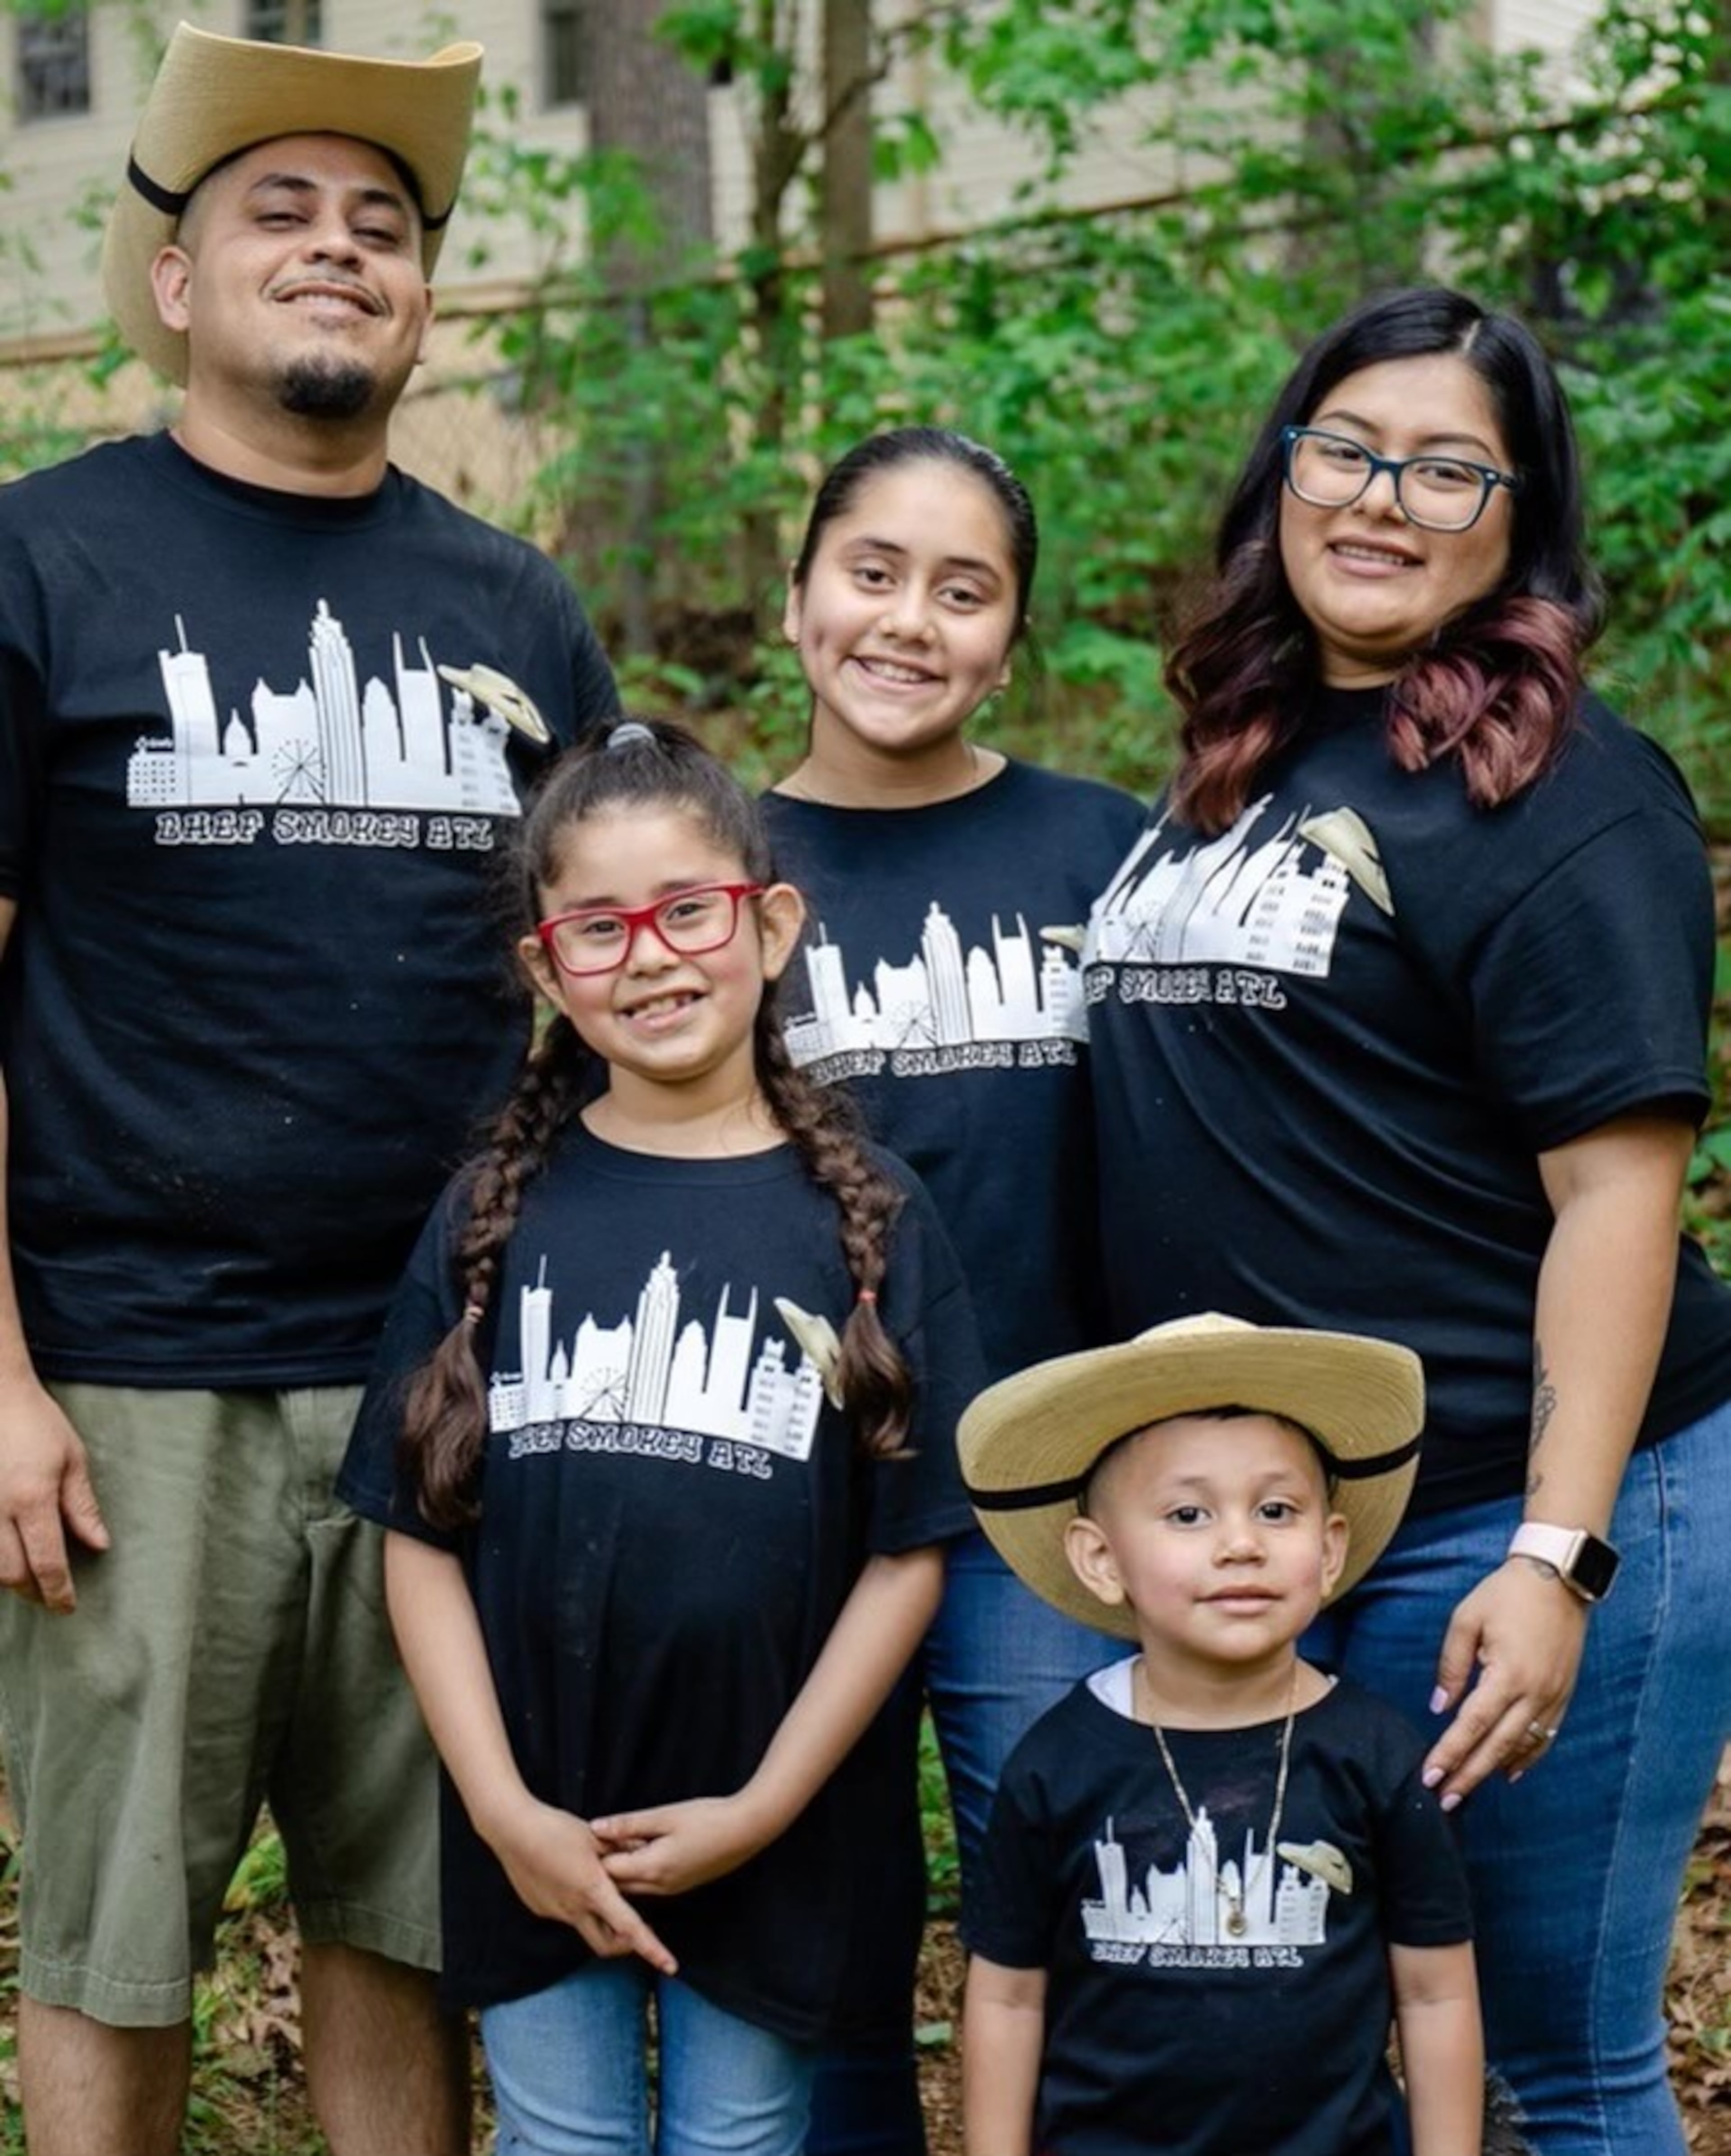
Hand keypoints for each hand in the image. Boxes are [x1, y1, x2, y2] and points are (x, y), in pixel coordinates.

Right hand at [0, 1377, 109, 1609]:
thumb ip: (82, 1506)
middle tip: (49, 1596)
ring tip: (29, 1581)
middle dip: (32, 1591)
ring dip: (9, 1578)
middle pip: (11, 1573)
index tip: (67, 1607)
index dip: (58, 1591)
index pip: (47, 1562)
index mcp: (32, 1499)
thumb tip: (99, 1544)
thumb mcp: (72, 1459)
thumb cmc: (37, 1422)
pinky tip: (6, 1558)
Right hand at [490, 1796, 677, 1971]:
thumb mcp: (595, 1835)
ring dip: (602, 1921)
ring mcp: (555, 1911)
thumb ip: (621, 1849)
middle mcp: (575, 1909)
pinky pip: (566, 1914)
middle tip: (640, 1930)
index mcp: (593, 1891)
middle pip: (607, 1944)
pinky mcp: (541, 1907)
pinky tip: (571, 1879)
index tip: (670, 1966)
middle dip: (626, 1945)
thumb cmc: (555, 1828)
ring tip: (604, 1892)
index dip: (652, 1949)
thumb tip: (645, 1851)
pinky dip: (578, 1905)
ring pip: (586, 1928)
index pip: (630, 1928)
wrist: (511, 1830)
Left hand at [593, 1795, 769, 1896]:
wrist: (746, 1831)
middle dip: (606, 1865)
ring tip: (620, 1842)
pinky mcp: (682, 1884)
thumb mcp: (664, 1816)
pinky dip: (641, 1869)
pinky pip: (651, 1883)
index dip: (597, 1853)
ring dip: (625, 1867)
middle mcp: (659, 1886)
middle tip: (600, 1840)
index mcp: (651, 1868)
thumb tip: (595, 1827)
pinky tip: (644, 1848)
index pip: (608, 1871)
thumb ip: (628, 1824)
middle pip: (619, 1884)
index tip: (591, 1835)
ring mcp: (672, 1888)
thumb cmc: (706, 1819)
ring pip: (635, 1885)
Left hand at [1421, 1559, 1586, 1806]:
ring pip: (1524, 1746)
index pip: (1473, 1725)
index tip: (1430, 1777)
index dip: (1451, 1754)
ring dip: (1495, 1769)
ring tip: (1469, 1789)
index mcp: (1508, 1674)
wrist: (1558, 1577)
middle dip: (1469, 1775)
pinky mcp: (1564, 1694)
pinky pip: (1545, 1735)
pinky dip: (1527, 1756)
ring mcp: (1554, 1696)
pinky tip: (1510, 1770)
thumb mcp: (1467, 1620)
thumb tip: (1440, 1707)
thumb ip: (1452, 1666)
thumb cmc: (1506, 1594)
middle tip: (1444, 1800)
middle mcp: (1535, 1693)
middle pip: (1498, 1746)